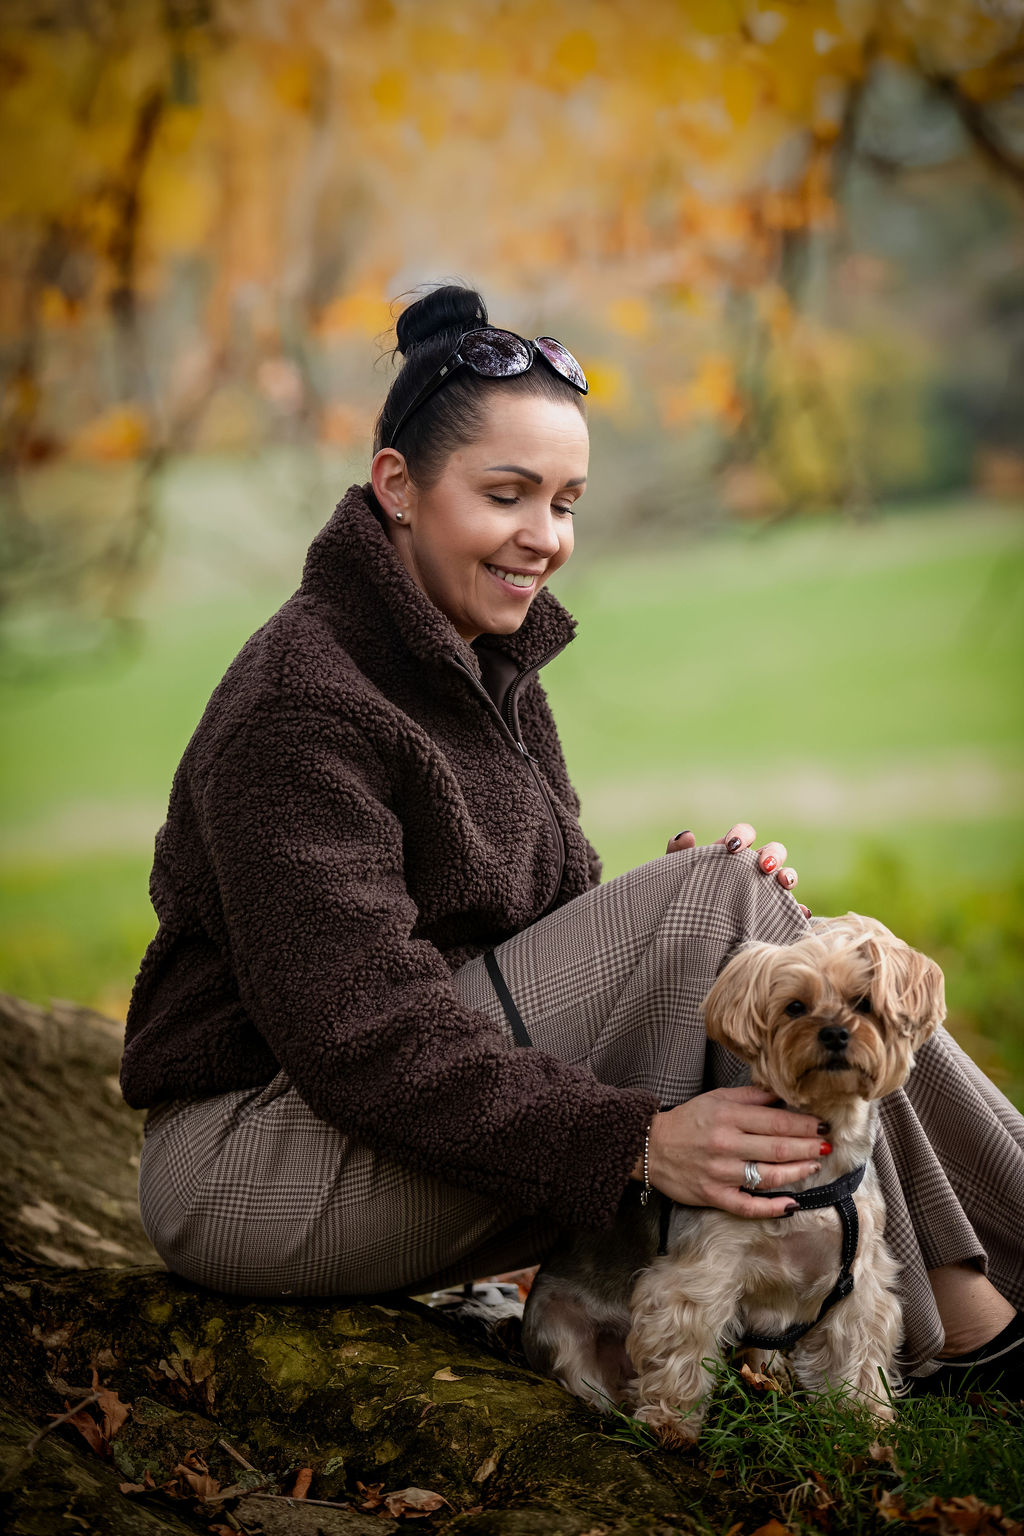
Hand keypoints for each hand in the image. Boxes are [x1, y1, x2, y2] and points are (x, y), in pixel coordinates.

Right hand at [635, 1088, 826, 1217]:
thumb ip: (750, 1097)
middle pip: (778, 1148)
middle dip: (808, 1147)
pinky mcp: (714, 1195)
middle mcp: (726, 1144)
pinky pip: (747, 1206)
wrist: (650, 1147)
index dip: (804, 1124)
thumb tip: (782, 1095)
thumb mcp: (716, 1099)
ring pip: (768, 1176)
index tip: (823, 1125)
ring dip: (797, 1172)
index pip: (776, 1121)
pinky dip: (771, 1208)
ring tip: (813, 1166)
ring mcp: (721, 1172)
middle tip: (827, 1146)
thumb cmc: (688, 1120)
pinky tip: (790, 1205)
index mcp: (728, 1117)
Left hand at [666, 822, 809, 918]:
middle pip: (773, 851)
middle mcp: (752, 869)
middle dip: (772, 854)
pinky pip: (791, 910)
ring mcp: (766, 891)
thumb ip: (678, 856)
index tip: (731, 846)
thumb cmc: (682, 897)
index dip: (742, 834)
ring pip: (786, 875)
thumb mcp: (676, 877)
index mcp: (731, 854)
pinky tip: (799, 912)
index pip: (744, 833)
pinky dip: (797, 909)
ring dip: (788, 875)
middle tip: (762, 866)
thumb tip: (686, 835)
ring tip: (782, 884)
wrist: (686, 934)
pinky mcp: (773, 914)